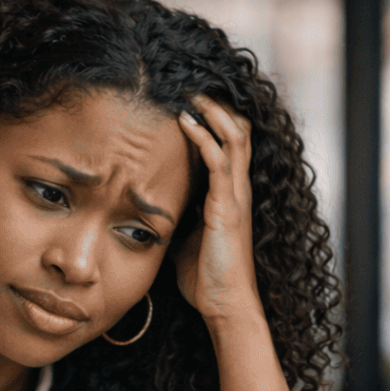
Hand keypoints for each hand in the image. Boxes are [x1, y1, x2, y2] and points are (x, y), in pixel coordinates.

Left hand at [175, 94, 263, 329]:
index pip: (229, 143)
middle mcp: (238, 190)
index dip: (215, 118)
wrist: (224, 304)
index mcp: (229, 195)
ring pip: (234, 137)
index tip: (189, 100)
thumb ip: (178, 216)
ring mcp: (236, 196)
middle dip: (216, 104)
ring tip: (191, 92)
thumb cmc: (206, 277)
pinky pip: (221, 162)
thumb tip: (151, 206)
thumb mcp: (186, 238)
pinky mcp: (228, 207)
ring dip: (213, 111)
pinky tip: (187, 121)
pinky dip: (205, 137)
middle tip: (190, 85)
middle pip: (238, 130)